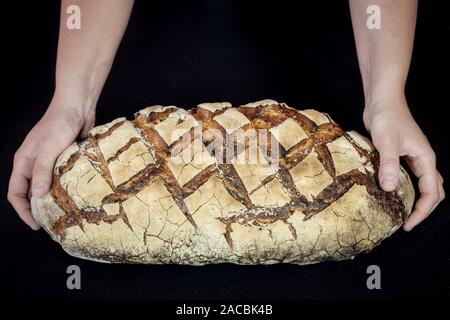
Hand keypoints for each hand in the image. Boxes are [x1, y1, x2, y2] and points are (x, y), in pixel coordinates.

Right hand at [7, 95, 94, 229]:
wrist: (77, 107)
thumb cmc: (60, 124)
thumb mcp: (50, 148)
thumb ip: (43, 171)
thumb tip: (37, 195)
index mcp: (24, 162)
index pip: (16, 192)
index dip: (23, 210)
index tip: (36, 224)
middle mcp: (34, 164)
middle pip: (31, 192)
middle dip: (38, 208)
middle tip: (53, 223)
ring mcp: (50, 162)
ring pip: (47, 186)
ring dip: (53, 199)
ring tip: (65, 214)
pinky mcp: (65, 159)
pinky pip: (62, 179)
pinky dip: (66, 189)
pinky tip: (76, 197)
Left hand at [364, 95, 444, 230]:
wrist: (382, 101)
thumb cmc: (387, 117)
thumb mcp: (386, 142)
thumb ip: (389, 165)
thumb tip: (391, 188)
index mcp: (425, 159)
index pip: (431, 192)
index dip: (422, 211)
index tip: (408, 224)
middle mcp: (422, 160)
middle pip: (433, 191)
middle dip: (423, 209)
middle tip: (407, 223)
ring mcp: (413, 157)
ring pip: (422, 184)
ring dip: (416, 199)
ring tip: (401, 213)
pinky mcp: (401, 155)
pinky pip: (409, 176)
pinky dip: (405, 188)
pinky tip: (390, 193)